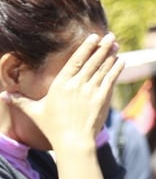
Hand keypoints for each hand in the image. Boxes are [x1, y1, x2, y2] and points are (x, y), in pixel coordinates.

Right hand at [3, 32, 122, 149]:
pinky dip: (116, 70)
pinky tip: (120, 61)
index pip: (75, 60)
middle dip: (101, 47)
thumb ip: (20, 101)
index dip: (85, 47)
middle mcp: (77, 84)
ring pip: (102, 69)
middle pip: (91, 61)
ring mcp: (91, 91)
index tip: (93, 37)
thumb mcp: (34, 112)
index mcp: (61, 83)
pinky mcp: (102, 100)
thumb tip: (2, 96)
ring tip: (115, 45)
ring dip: (110, 55)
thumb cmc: (53, 128)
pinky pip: (110, 80)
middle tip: (109, 36)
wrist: (73, 142)